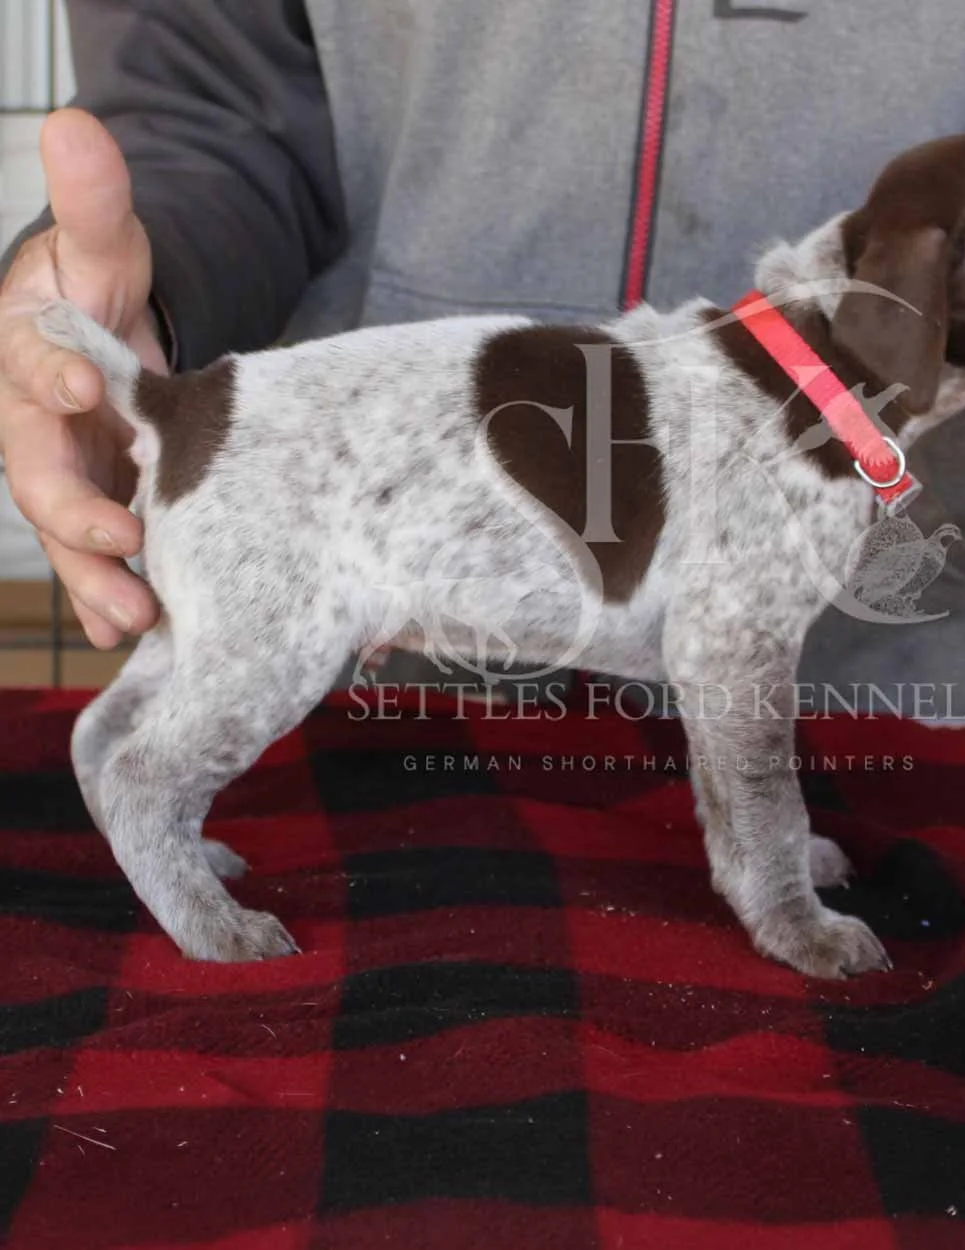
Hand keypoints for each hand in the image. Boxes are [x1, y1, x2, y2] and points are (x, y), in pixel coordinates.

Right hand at [0, 108, 164, 646]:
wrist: (106, 341)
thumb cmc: (102, 293)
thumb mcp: (107, 249)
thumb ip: (95, 205)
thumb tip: (80, 125)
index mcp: (30, 358)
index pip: (30, 367)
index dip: (52, 375)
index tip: (88, 387)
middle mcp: (36, 428)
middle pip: (39, 473)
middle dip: (74, 508)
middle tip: (119, 535)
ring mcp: (66, 476)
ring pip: (67, 532)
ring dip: (96, 577)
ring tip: (134, 616)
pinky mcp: (99, 510)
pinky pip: (98, 560)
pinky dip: (112, 595)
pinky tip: (136, 636)